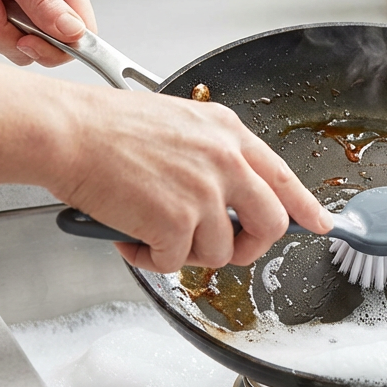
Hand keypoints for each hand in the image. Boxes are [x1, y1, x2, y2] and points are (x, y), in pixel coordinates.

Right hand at [52, 89, 333, 272]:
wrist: (67, 130)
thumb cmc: (105, 127)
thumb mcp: (178, 123)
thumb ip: (211, 155)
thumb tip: (227, 195)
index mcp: (227, 132)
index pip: (283, 176)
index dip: (305, 206)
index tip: (320, 223)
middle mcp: (225, 159)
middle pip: (271, 224)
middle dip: (249, 247)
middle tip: (223, 249)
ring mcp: (204, 191)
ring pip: (220, 252)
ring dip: (185, 252)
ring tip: (151, 232)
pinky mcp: (177, 221)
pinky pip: (176, 263)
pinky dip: (150, 259)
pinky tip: (130, 236)